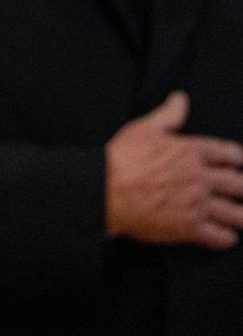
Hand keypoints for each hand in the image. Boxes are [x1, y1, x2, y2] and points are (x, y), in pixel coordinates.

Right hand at [106, 92, 242, 248]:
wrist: (106, 189)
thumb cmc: (122, 157)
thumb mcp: (144, 128)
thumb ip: (168, 114)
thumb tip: (181, 98)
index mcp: (192, 152)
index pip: (229, 153)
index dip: (237, 158)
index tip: (238, 163)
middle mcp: (201, 178)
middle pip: (240, 185)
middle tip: (241, 190)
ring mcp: (198, 204)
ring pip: (237, 214)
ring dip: (242, 215)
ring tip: (240, 216)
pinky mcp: (189, 228)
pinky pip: (220, 236)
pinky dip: (227, 237)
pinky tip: (226, 234)